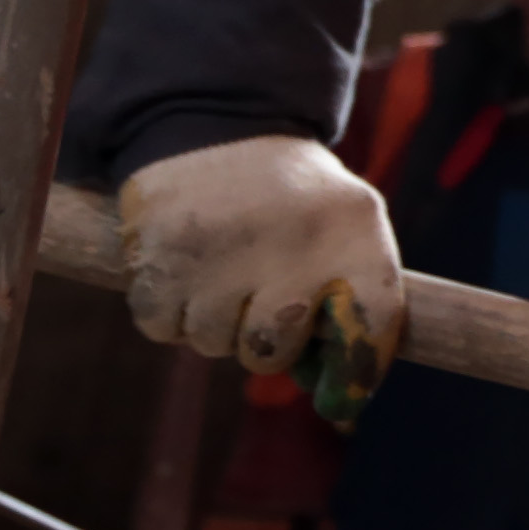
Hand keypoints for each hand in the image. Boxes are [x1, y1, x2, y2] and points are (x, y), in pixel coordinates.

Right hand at [118, 133, 401, 424]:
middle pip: (272, 353)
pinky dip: (169, 311)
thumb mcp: (347, 226)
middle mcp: (292, 240)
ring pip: (212, 345)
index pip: (370, 328)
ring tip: (222, 267)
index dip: (354, 375)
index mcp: (355, 228)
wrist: (219, 119)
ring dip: (214, 322)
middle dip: (265, 340)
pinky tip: (185, 266)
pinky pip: (163, 329)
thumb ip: (352, 307)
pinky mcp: (158, 254)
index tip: (340, 400)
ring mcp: (221, 250)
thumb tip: (338, 410)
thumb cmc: (294, 198)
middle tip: (260, 296)